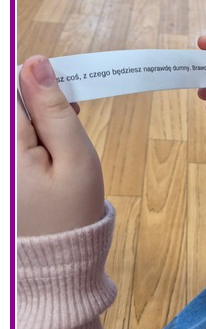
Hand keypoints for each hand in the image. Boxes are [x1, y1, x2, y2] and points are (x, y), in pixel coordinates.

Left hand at [17, 56, 103, 236]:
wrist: (56, 264)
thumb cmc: (71, 214)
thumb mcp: (75, 157)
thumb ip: (53, 110)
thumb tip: (37, 64)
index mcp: (7, 148)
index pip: (9, 88)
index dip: (31, 76)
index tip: (57, 86)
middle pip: (10, 103)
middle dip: (35, 97)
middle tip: (70, 114)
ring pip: (13, 120)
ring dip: (32, 115)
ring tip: (62, 134)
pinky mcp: (3, 176)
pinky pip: (12, 140)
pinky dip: (26, 135)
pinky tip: (46, 146)